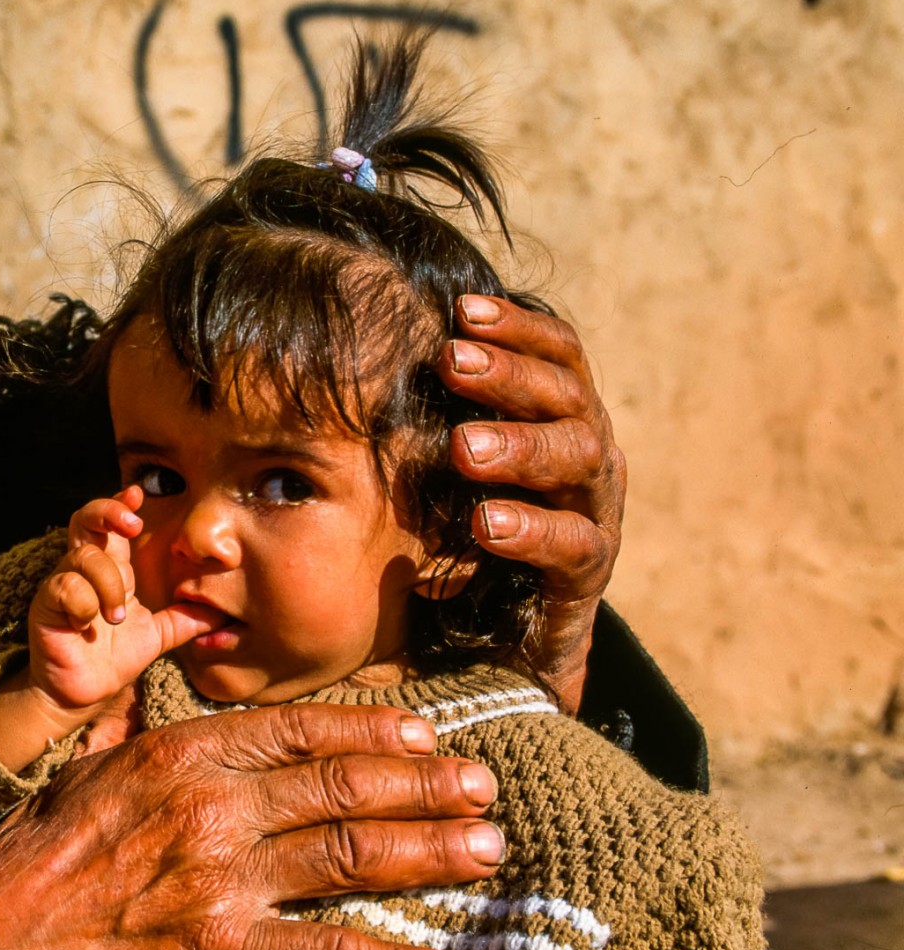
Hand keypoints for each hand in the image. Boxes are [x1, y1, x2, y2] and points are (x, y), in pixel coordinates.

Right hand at [0, 704, 501, 949]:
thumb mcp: (89, 773)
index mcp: (181, 753)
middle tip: (481, 785)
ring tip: (487, 845)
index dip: (372, 726)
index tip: (425, 728)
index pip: (299, 727)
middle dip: (423, 783)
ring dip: (430, 849)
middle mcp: (212, 805)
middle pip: (342, 784)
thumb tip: (189, 728)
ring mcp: (221, 880)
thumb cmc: (31, 858)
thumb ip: (150, 745)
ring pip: (350, 854)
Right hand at [27, 487, 222, 712]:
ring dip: (107, 583)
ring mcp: (62, 585)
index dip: (121, 504)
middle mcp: (84, 571)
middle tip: (132, 524)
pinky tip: (87, 624)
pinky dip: (83, 602)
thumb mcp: (159, 636)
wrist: (82, 695)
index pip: (112, 525)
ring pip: (84, 556)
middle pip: (84, 519)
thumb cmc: (114, 659)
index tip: (139, 494)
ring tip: (116, 617)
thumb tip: (223, 612)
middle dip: (108, 511)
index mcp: (112, 570)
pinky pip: (65, 586)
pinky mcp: (46, 605)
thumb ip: (185, 619)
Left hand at [439, 294, 625, 710]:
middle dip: (508, 375)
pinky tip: (486, 524)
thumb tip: (356, 351)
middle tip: (450, 364)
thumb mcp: (451, 468)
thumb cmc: (469, 529)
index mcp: (559, 417)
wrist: (511, 640)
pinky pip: (573, 544)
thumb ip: (431, 418)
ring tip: (462, 447)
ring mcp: (594, 510)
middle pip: (567, 394)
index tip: (461, 309)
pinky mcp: (589, 573)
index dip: (517, 327)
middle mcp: (587, 453)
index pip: (557, 353)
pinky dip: (530, 530)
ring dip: (518, 445)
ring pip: (577, 458)